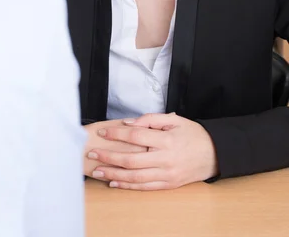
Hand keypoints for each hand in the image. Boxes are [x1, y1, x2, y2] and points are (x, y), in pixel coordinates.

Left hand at [87, 113, 218, 189]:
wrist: (215, 154)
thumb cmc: (193, 134)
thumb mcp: (174, 120)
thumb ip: (150, 120)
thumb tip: (129, 123)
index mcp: (166, 140)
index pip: (136, 136)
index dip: (117, 134)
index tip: (102, 132)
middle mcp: (165, 159)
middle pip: (131, 160)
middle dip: (108, 157)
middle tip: (92, 153)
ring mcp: (166, 175)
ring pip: (135, 177)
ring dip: (113, 174)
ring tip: (97, 170)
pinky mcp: (168, 185)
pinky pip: (144, 187)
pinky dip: (127, 186)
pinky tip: (114, 182)